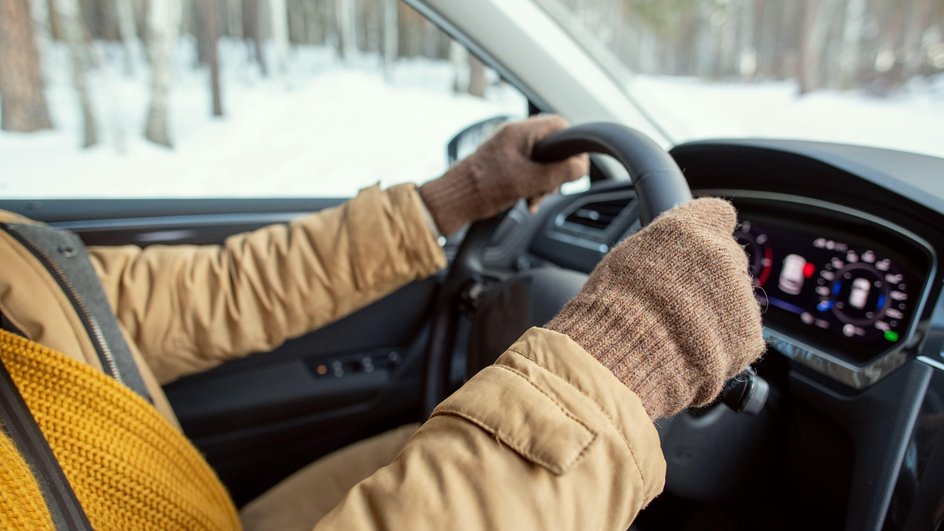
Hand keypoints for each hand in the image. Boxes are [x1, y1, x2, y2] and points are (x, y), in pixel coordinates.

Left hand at [419, 115, 588, 235]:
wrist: (453, 200)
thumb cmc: (482, 187)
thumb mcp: (528, 181)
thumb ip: (559, 172)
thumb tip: (582, 167)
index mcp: (521, 132)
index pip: (560, 125)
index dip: (572, 146)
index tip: (575, 167)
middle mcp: (515, 137)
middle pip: (552, 148)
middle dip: (555, 172)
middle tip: (549, 189)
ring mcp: (508, 151)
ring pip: (541, 163)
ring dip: (543, 183)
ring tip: (533, 199)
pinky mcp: (503, 166)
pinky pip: (528, 172)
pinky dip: (531, 187)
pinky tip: (527, 202)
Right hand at [545, 198, 764, 418]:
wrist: (627, 352)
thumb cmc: (614, 306)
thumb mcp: (626, 258)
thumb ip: (661, 248)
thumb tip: (667, 253)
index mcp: (691, 228)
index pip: (717, 214)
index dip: (708, 232)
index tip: (697, 248)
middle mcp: (723, 254)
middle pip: (728, 260)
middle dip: (711, 278)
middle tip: (679, 301)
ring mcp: (741, 295)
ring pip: (735, 300)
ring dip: (716, 313)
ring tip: (679, 333)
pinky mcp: (749, 334)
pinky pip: (740, 336)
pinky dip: (723, 345)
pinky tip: (692, 351)